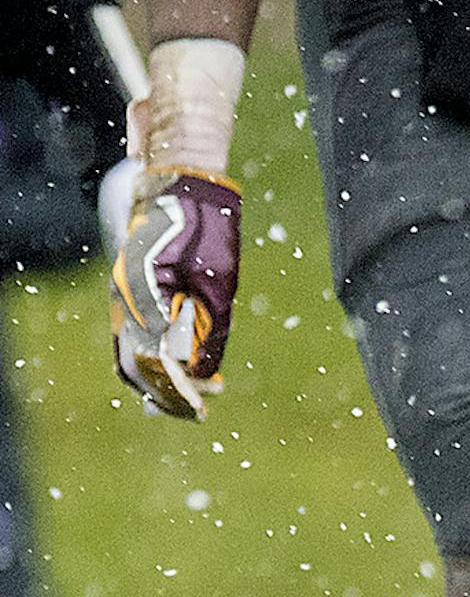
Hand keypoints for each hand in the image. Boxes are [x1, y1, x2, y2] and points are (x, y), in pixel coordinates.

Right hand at [110, 166, 241, 420]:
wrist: (184, 187)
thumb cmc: (204, 230)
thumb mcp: (217, 284)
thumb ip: (209, 329)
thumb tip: (203, 371)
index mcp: (142, 299)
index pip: (152, 364)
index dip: (176, 392)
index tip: (201, 409)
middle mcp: (126, 300)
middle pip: (137, 365)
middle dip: (169, 392)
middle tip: (202, 408)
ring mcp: (126, 295)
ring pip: (134, 353)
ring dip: (165, 378)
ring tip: (203, 390)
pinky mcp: (134, 291)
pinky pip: (138, 336)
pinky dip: (160, 357)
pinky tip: (190, 365)